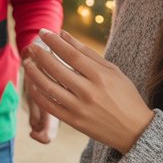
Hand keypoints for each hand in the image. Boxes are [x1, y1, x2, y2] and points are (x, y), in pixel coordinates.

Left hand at [22, 28, 153, 154]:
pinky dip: (37, 94)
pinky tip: (33, 84)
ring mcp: (80, 108)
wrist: (135, 130)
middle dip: (40, 55)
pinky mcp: (74, 122)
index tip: (43, 32)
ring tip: (28, 63)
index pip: (71, 54)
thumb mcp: (112, 71)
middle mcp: (89, 92)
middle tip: (31, 46)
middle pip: (56, 69)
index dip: (54, 42)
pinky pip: (49, 106)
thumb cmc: (125, 96)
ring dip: (34, 73)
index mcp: (101, 76)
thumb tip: (64, 34)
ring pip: (48, 87)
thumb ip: (87, 52)